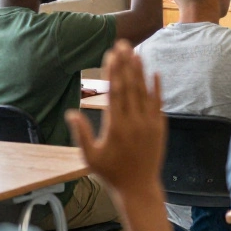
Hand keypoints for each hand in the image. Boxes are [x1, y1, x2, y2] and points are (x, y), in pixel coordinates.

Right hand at [66, 41, 165, 193]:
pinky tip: (154, 73)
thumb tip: (71, 113)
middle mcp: (134, 122)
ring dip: (140, 71)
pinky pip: (158, 103)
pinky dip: (157, 87)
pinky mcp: (160, 127)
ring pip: (145, 92)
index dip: (113, 71)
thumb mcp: (90, 157)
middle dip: (126, 63)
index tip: (111, 54)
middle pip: (130, 86)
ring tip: (136, 52)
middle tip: (123, 44)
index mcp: (116, 127)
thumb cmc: (111, 173)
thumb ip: (81, 134)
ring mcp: (149, 124)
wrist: (139, 187)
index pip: (115, 92)